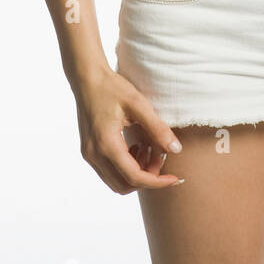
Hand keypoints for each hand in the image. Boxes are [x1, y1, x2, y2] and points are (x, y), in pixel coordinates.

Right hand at [74, 67, 184, 194]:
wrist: (86, 78)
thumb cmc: (112, 88)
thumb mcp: (138, 105)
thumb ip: (157, 128)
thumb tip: (176, 150)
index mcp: (106, 145)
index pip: (135, 177)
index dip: (158, 181)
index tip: (175, 178)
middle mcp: (94, 155)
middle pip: (125, 185)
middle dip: (147, 177)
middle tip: (159, 155)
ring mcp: (89, 154)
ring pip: (116, 182)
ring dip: (136, 174)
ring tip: (147, 149)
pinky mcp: (89, 151)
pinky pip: (109, 172)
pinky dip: (125, 167)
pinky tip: (135, 147)